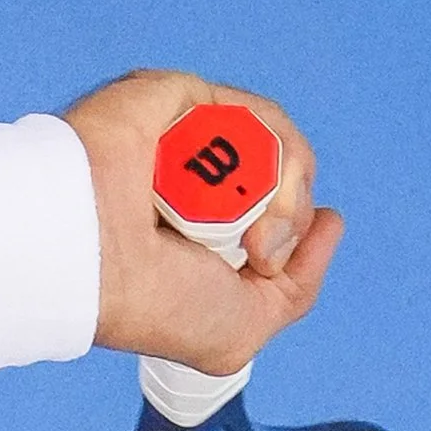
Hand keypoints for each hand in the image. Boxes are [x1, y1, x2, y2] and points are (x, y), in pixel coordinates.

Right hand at [63, 70, 342, 374]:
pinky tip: (236, 187)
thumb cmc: (156, 303)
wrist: (100, 256)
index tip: (279, 254)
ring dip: (282, 194)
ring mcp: (193, 144)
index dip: (296, 234)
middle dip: (291, 219)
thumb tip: (330, 222)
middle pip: (288, 182)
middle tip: (260, 251)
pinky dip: (264, 155)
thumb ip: (295, 291)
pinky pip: (259, 120)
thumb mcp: (242, 329)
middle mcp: (199, 190)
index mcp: (203, 239)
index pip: (276, 220)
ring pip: (280, 151)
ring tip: (250, 228)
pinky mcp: (188, 102)